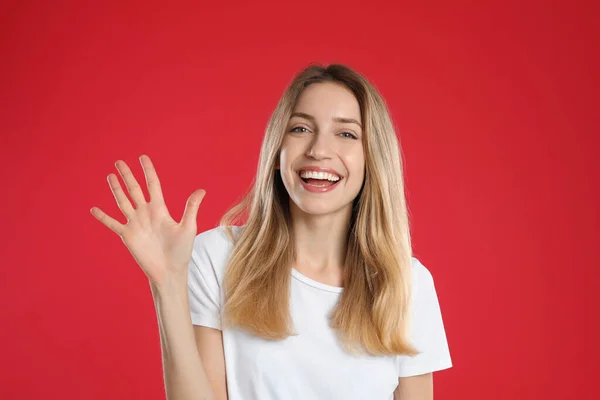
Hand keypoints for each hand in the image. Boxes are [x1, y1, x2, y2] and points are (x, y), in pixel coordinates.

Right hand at [90, 155, 205, 287]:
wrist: (169, 271)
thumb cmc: (181, 251)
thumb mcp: (188, 227)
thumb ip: (191, 208)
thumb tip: (202, 190)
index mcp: (160, 209)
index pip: (152, 185)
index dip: (148, 171)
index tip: (143, 157)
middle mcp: (146, 213)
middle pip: (134, 189)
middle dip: (127, 175)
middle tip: (119, 161)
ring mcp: (135, 224)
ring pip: (122, 202)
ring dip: (116, 189)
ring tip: (110, 176)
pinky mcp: (127, 236)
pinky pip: (113, 224)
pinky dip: (103, 217)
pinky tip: (94, 209)